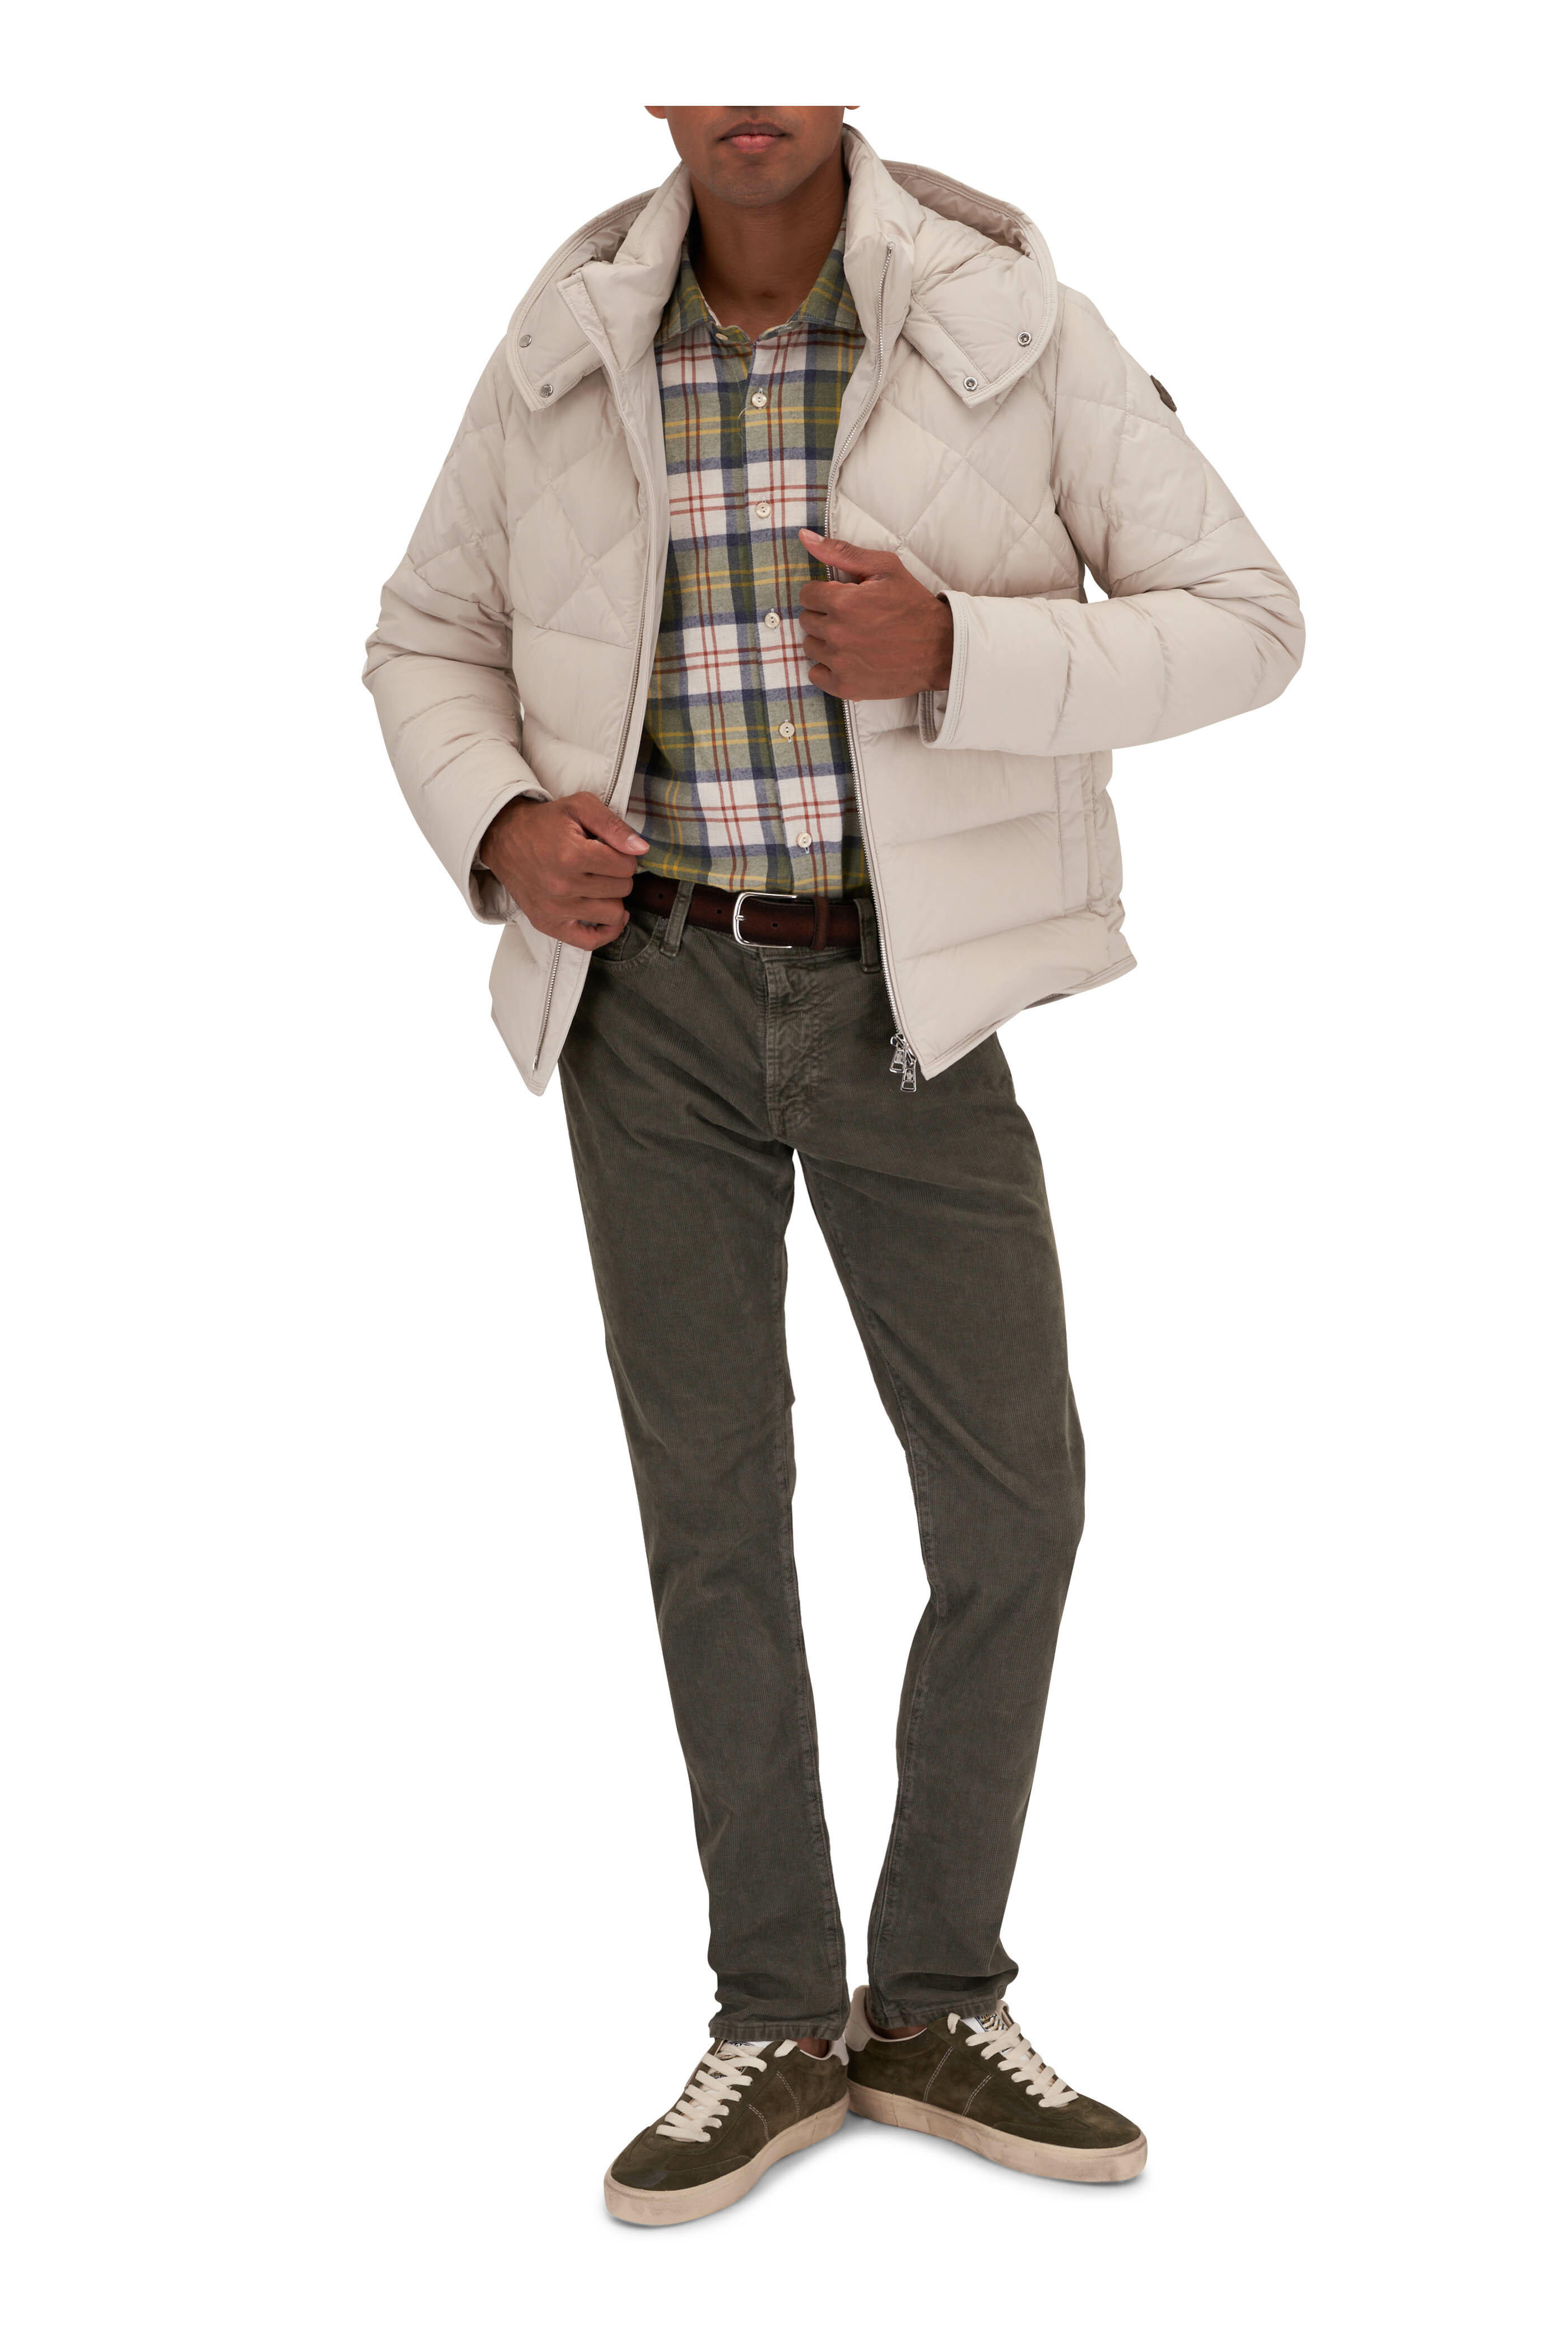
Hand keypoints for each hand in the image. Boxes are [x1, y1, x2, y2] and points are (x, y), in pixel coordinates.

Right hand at [478, 793, 648, 947]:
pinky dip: (606, 931)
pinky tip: (609, 917)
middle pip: (622, 889)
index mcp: (571, 855)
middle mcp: (562, 886)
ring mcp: (554, 909)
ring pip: (613, 913)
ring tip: (599, 883)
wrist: (504, 838)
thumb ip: (614, 826)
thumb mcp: (580, 807)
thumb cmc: (545, 822)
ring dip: (612, 897)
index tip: (610, 849)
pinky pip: (590, 941)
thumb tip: (641, 849)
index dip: (624, 855)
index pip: (626, 866)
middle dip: (618, 874)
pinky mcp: (547, 923)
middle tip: (602, 864)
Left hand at [797, 530, 953, 699]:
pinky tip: (847, 660)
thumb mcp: (884, 567)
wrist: (940, 648)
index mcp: (842, 602)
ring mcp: (840, 663)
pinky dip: (827, 668)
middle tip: (852, 618)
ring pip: (810, 647)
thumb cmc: (913, 604)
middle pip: (807, 621)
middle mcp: (837, 633)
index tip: (843, 598)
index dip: (824, 594)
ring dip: (825, 641)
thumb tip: (805, 537)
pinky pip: (816, 675)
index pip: (807, 595)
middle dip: (825, 616)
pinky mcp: (846, 686)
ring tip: (851, 638)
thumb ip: (841, 552)